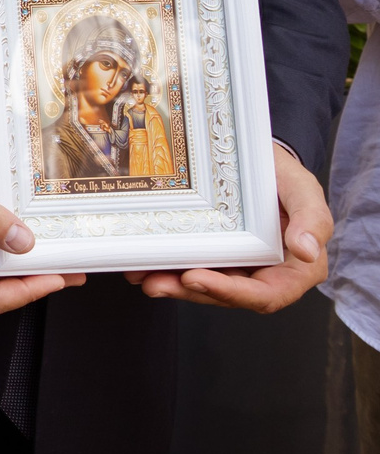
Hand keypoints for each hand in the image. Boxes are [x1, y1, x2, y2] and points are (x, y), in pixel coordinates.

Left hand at [122, 144, 330, 311]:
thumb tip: (307, 251)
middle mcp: (264, 274)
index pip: (264, 295)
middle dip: (189, 291)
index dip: (230, 293)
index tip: (195, 277)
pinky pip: (190, 266)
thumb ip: (312, 219)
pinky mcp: (213, 255)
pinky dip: (167, 267)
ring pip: (203, 285)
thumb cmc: (285, 176)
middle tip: (155, 283)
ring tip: (140, 274)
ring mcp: (236, 267)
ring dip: (171, 284)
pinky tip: (140, 264)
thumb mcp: (304, 190)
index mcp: (294, 270)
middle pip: (226, 295)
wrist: (256, 158)